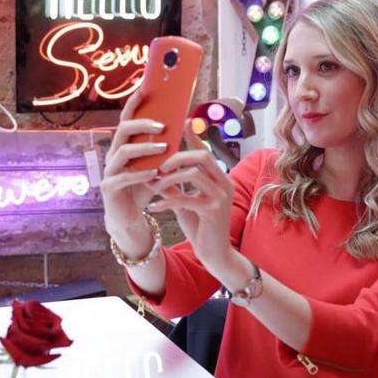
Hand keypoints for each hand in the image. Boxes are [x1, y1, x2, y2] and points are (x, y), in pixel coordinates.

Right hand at [100, 90, 179, 244]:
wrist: (128, 218)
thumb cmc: (142, 188)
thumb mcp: (156, 166)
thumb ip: (164, 148)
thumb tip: (184, 124)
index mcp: (122, 146)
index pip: (126, 120)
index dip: (133, 104)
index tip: (144, 89)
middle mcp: (112, 155)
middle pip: (122, 131)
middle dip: (141, 124)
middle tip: (162, 125)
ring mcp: (108, 171)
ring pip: (121, 152)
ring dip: (144, 148)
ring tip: (163, 148)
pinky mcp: (109, 188)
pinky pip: (123, 177)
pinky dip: (140, 174)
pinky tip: (154, 173)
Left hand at [146, 119, 234, 266]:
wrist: (214, 255)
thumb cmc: (200, 226)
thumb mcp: (186, 202)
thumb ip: (176, 186)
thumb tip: (156, 170)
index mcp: (220, 178)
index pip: (205, 151)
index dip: (193, 137)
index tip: (180, 123)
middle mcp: (224, 184)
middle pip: (202, 156)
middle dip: (177, 157)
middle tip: (158, 167)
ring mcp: (221, 197)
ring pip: (194, 174)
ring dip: (169, 179)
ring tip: (153, 187)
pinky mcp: (213, 211)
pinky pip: (186, 199)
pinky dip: (166, 201)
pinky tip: (153, 208)